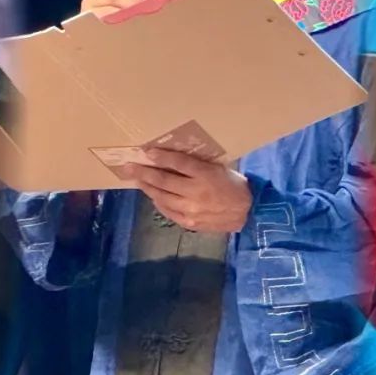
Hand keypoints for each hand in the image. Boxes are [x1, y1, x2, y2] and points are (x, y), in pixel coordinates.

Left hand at [129, 148, 251, 232]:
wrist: (248, 212)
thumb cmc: (233, 185)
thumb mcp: (218, 168)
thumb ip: (196, 165)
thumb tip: (170, 159)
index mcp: (206, 174)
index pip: (178, 162)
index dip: (160, 156)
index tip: (146, 151)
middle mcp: (196, 192)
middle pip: (164, 180)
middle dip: (143, 172)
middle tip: (128, 167)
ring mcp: (191, 209)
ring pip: (162, 196)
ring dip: (147, 187)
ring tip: (136, 180)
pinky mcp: (189, 223)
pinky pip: (167, 211)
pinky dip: (158, 202)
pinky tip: (153, 195)